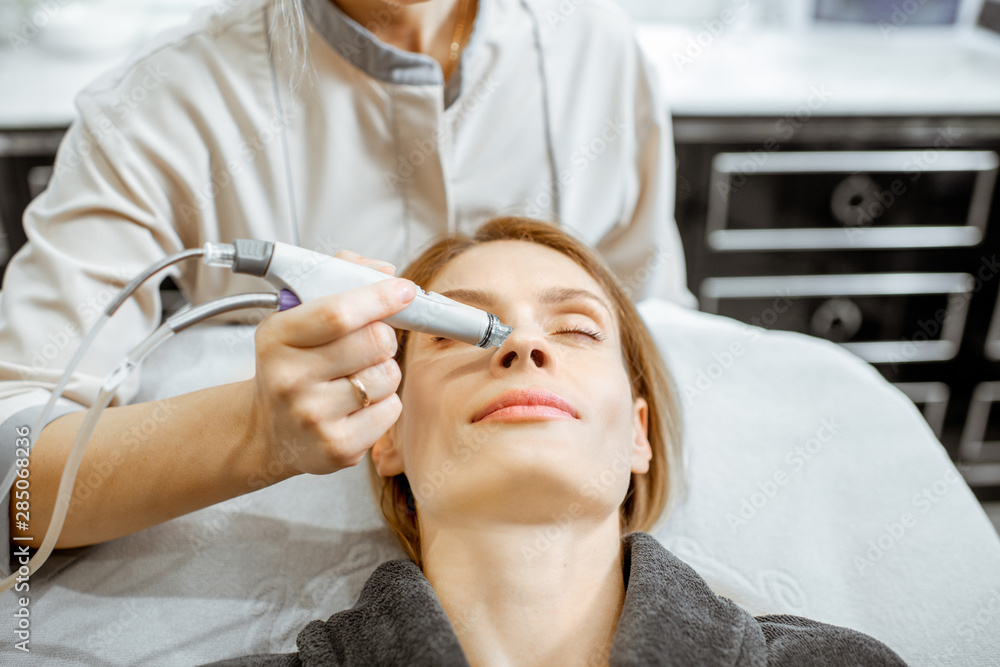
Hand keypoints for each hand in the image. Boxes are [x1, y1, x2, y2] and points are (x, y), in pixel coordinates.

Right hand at [248, 250, 414, 475]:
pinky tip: (357, 404)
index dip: (380, 298)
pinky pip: (391, 409)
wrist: (267, 430)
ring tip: (357, 375)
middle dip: (384, 335)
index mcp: (277, 338)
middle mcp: (290, 379)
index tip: (404, 290)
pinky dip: (384, 402)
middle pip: (374, 342)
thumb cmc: (290, 364)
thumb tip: (384, 272)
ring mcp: (313, 417)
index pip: (339, 313)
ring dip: (384, 370)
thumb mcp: (295, 317)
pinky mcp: (338, 448)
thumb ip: (338, 282)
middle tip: (371, 340)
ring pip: (388, 375)